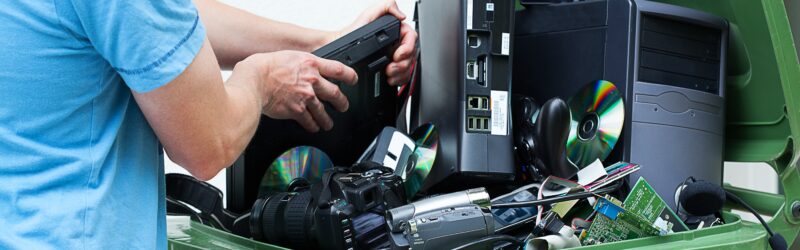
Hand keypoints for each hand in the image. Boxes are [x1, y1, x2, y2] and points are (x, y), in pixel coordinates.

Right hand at [233, 51, 357, 131]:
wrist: (254, 80)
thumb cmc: (265, 67)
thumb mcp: (289, 57)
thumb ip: (302, 65)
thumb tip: (306, 70)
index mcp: (311, 64)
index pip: (338, 69)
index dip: (349, 76)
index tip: (353, 80)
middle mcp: (311, 80)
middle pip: (335, 93)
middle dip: (342, 102)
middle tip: (343, 106)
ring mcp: (305, 96)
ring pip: (323, 111)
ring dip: (327, 119)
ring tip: (328, 123)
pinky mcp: (297, 110)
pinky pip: (309, 120)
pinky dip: (313, 126)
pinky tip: (314, 127)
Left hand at [329, 0, 417, 85]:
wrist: (342, 50)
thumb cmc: (353, 33)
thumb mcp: (369, 14)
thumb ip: (387, 6)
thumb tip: (402, 16)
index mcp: (396, 30)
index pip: (411, 38)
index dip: (407, 48)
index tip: (397, 55)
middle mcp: (398, 42)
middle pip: (412, 54)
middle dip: (402, 64)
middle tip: (390, 67)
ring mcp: (396, 55)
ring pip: (409, 66)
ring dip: (401, 73)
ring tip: (389, 73)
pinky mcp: (392, 67)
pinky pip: (404, 75)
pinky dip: (399, 79)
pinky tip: (390, 78)